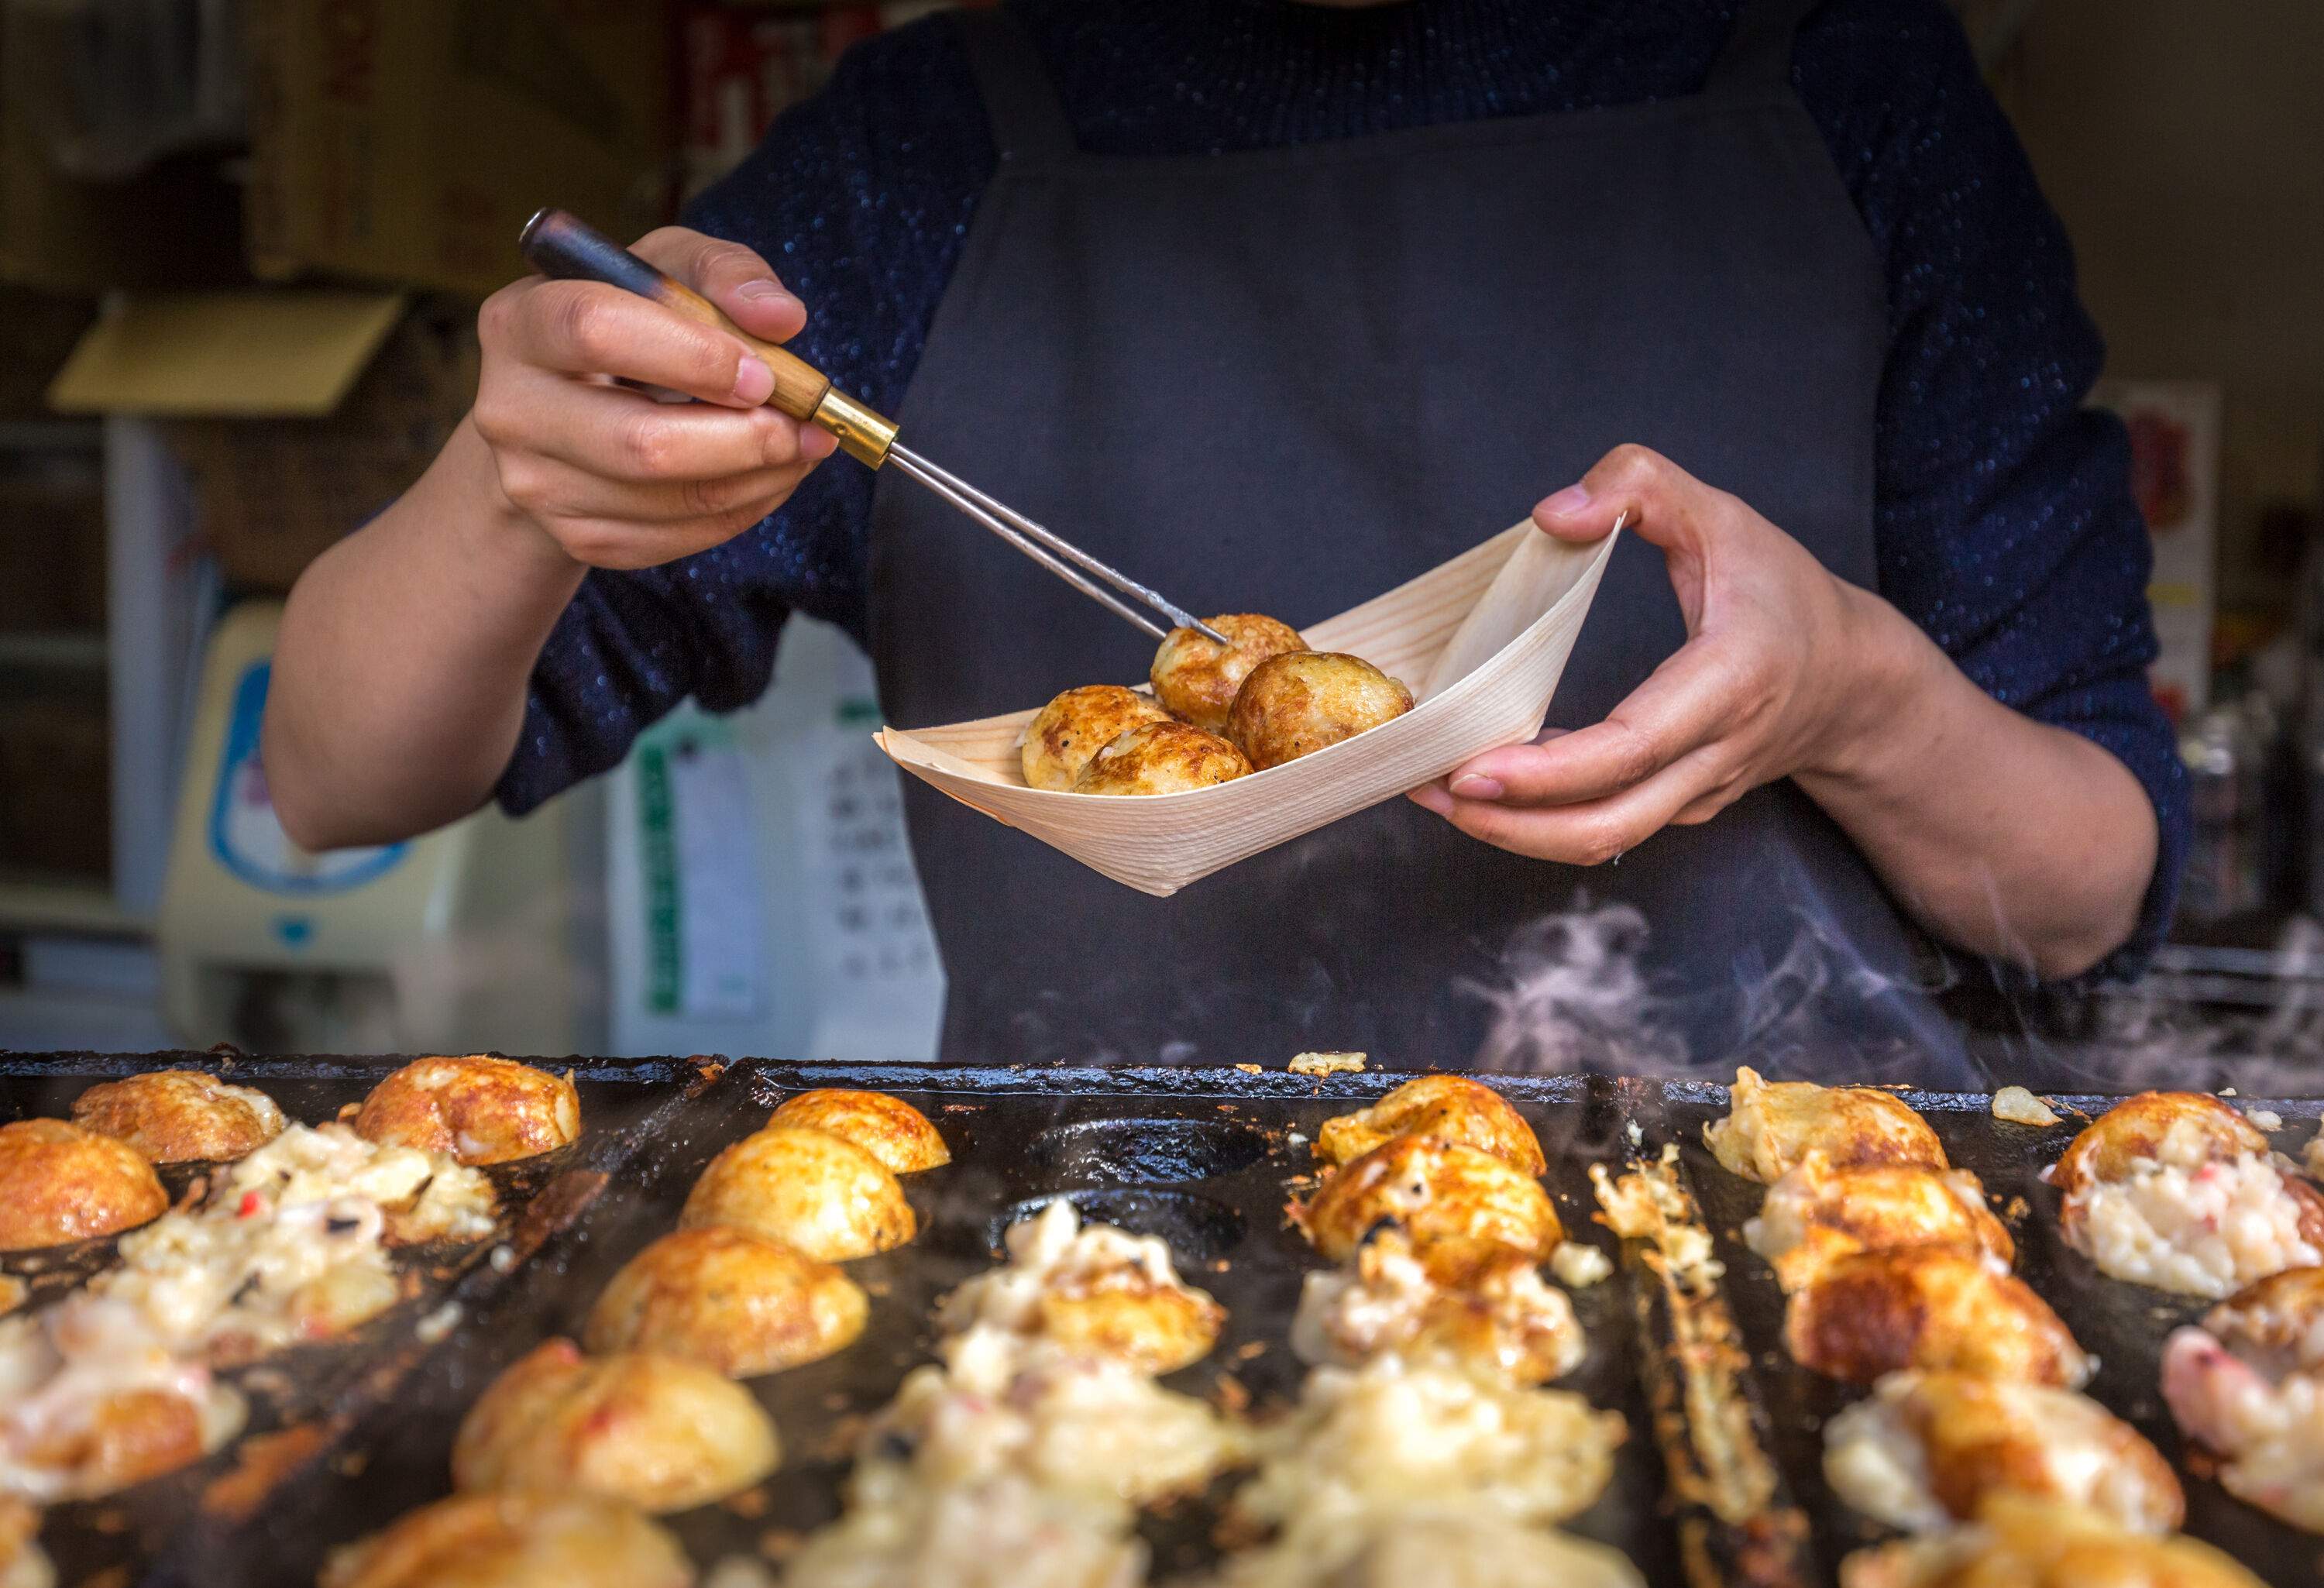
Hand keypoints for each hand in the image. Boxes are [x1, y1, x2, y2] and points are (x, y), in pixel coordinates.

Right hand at [468, 226, 838, 570]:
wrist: (570, 405)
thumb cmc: (629, 323)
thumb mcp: (667, 270)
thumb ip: (726, 274)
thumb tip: (782, 316)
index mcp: (521, 322)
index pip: (595, 330)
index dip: (692, 356)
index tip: (763, 372)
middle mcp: (511, 409)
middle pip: (639, 443)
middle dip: (744, 438)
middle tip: (807, 425)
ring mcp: (537, 484)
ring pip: (667, 501)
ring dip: (759, 478)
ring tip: (803, 447)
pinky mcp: (577, 537)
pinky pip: (676, 539)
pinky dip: (741, 510)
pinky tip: (768, 478)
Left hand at [1409, 444, 1910, 864]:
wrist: (1851, 679)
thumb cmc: (1781, 592)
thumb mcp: (1722, 515)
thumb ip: (1639, 485)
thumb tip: (1553, 514)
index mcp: (1732, 680)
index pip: (1635, 747)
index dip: (1549, 771)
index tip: (1471, 767)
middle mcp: (1718, 753)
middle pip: (1610, 823)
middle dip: (1510, 822)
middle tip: (1426, 787)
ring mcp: (1700, 793)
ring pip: (1604, 841)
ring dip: (1513, 832)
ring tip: (1434, 794)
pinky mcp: (1680, 808)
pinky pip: (1608, 829)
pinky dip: (1541, 822)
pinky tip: (1484, 792)